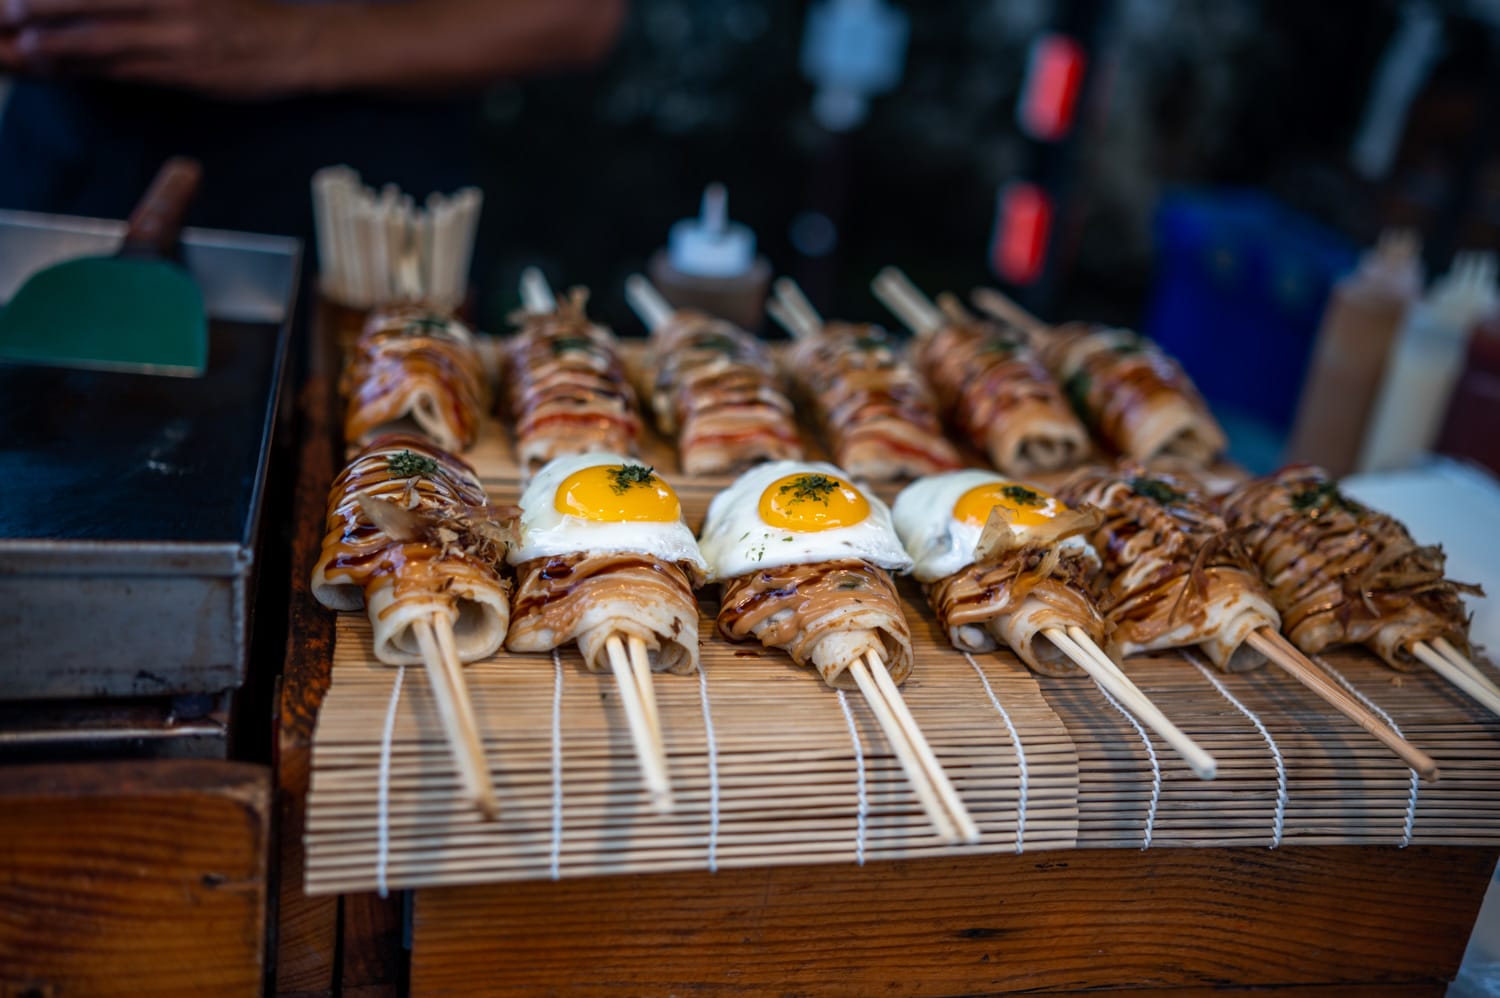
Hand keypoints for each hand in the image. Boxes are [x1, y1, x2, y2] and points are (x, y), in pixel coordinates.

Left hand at [0, 0, 319, 98]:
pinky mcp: (184, 72)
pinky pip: (121, 71)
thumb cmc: (243, 12)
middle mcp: (167, 2)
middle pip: (86, 2)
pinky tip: (58, 69)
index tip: (18, 1)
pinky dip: (85, 70)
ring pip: (98, 40)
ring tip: (17, 49)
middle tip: (4, 15)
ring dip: (51, 46)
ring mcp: (175, 37)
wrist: (298, 44)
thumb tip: (98, 6)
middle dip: (38, 9)